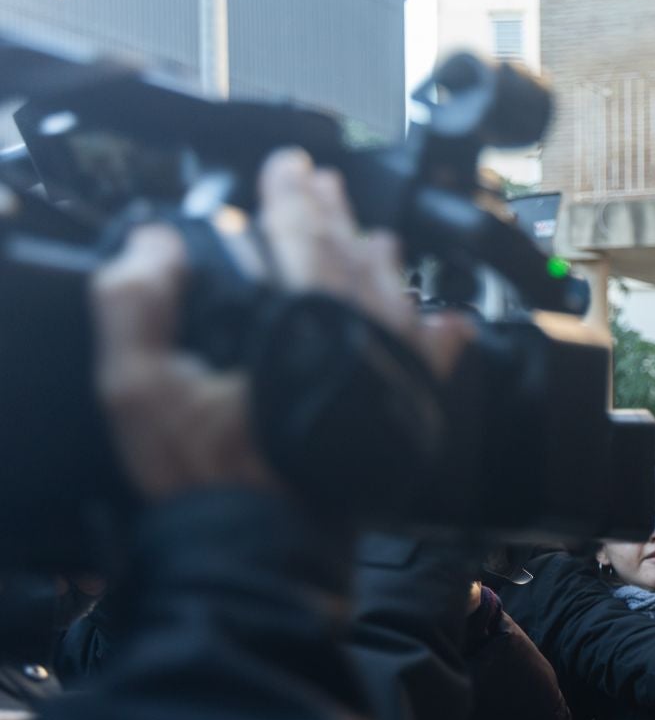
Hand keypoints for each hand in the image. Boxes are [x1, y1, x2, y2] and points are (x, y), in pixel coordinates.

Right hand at [91, 149, 470, 503]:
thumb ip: (138, 302)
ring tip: (374, 236)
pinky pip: (432, 369)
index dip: (289, 197)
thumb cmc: (203, 479)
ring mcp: (388, 386)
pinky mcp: (402, 426)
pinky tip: (452, 322)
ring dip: (381, 264)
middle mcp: (358, 348)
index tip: (286, 164)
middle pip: (350, 262)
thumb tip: (158, 242)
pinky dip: (440, 341)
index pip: (297, 240)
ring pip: (396, 304)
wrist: (257, 555)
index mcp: (299, 328)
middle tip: (322, 181)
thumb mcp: (138, 387)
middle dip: (333, 216)